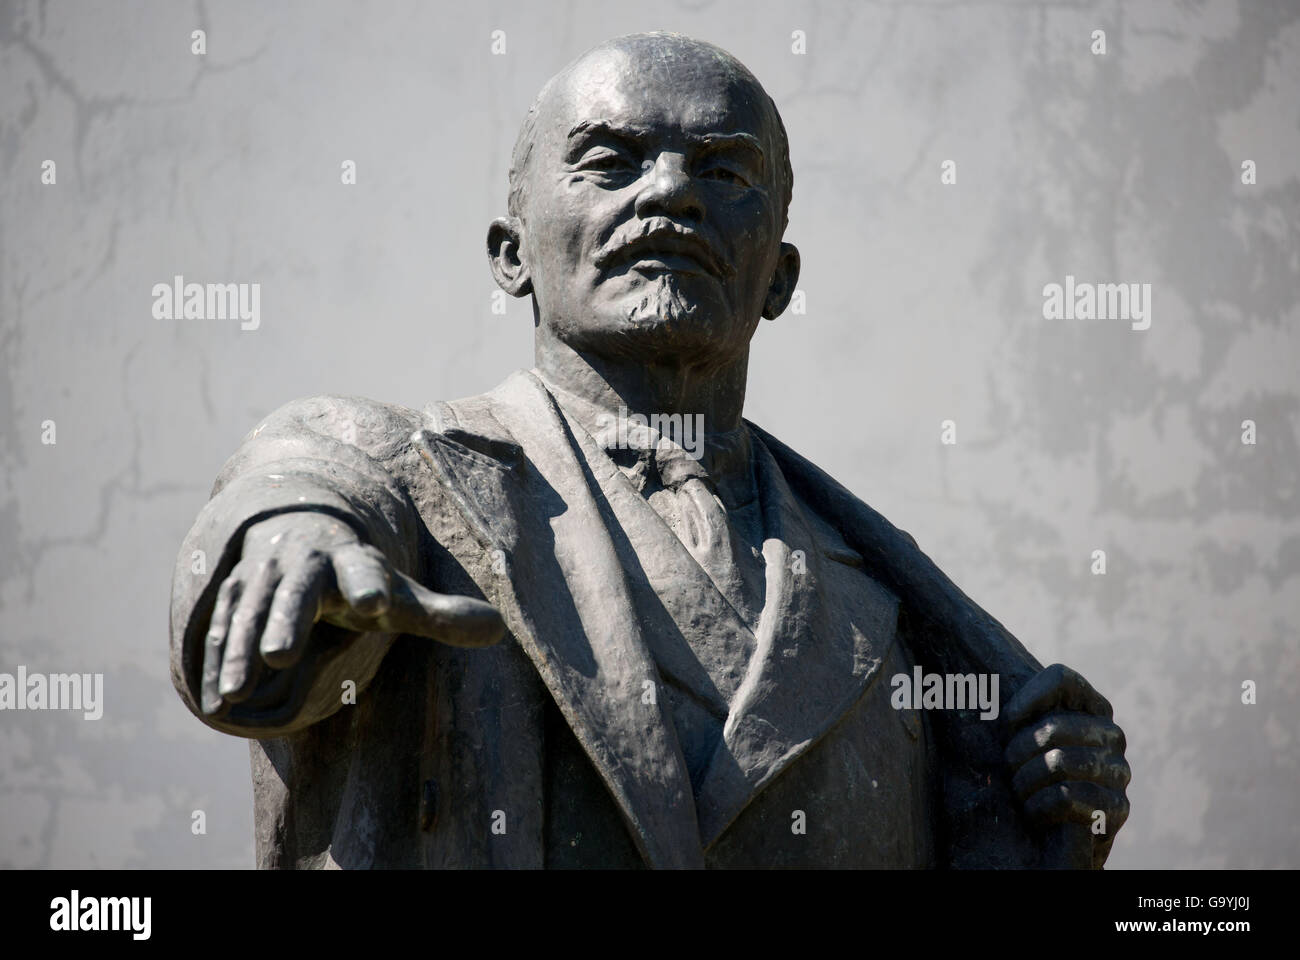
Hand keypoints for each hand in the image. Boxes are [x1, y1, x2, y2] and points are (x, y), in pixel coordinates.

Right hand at [201, 511, 504, 715]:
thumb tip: (500, 630)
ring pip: (251, 611)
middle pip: (296, 591)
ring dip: (242, 648)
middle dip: (286, 620)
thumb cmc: (357, 579)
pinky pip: (222, 625)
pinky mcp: (234, 596)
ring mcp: (264, 578)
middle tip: (281, 654)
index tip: (375, 602)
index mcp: (351, 561)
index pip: (363, 571)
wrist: (296, 533)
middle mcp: (304, 564)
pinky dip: (217, 657)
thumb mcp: (397, 595)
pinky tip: (216, 696)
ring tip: (238, 690)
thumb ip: (441, 615)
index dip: (370, 585)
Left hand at [1003, 663, 1130, 867]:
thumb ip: (1013, 711)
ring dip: (1026, 782)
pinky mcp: (1117, 807)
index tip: (1007, 725)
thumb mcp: (1017, 737)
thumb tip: (979, 689)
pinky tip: (1034, 813)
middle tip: (1009, 770)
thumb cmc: (1026, 777)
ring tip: (1020, 792)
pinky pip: (1068, 797)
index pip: (1061, 678)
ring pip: (1059, 762)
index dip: (1025, 700)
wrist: (1050, 838)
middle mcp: (1111, 734)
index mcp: (1089, 708)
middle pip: (1052, 726)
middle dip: (1017, 753)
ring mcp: (1119, 769)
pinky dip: (1039, 807)